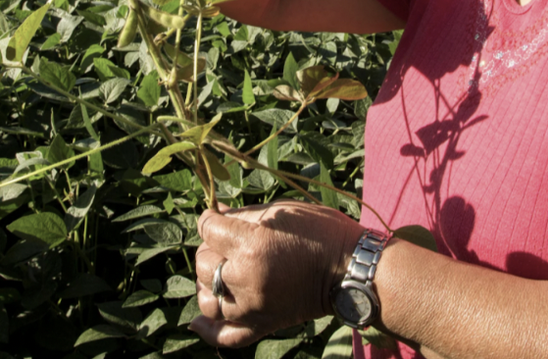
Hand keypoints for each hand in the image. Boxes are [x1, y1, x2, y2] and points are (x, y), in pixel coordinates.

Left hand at [190, 201, 361, 348]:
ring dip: (210, 282)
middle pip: (204, 263)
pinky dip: (208, 331)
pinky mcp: (262, 325)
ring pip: (207, 298)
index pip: (207, 229)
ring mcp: (252, 306)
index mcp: (250, 245)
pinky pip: (226, 336)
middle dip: (213, 249)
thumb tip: (214, 212)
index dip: (211, 219)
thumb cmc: (320, 232)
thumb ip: (243, 214)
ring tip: (224, 271)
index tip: (218, 217)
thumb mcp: (281, 211)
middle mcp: (246, 278)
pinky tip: (197, 322)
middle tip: (231, 242)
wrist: (350, 269)